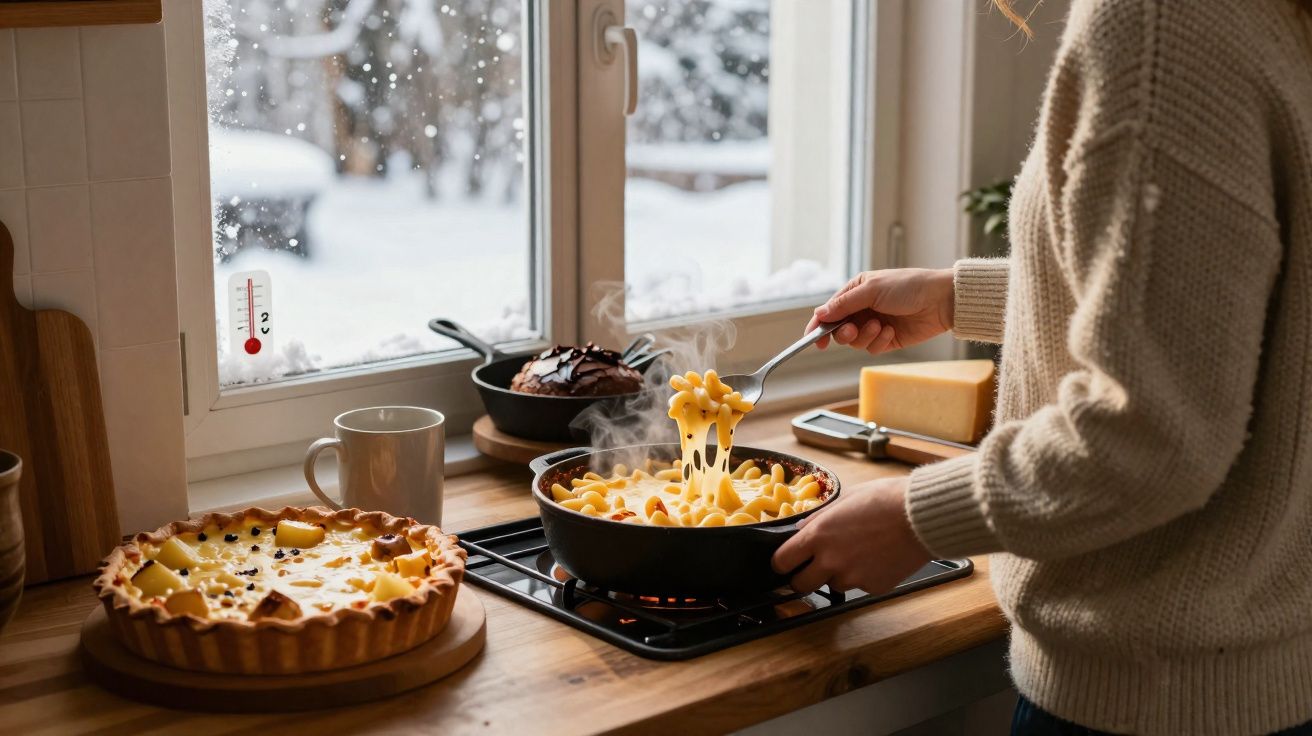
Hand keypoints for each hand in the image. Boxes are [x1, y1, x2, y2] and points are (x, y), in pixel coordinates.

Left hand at [771, 477, 931, 594]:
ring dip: (838, 574)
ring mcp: (852, 577)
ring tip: (858, 553)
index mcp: (818, 535)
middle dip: (803, 577)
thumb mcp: (845, 498)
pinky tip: (877, 557)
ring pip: (833, 585)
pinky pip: (860, 585)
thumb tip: (803, 528)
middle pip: (800, 585)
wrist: (921, 516)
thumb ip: (820, 517)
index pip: (782, 561)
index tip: (786, 561)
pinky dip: (864, 576)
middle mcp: (830, 560)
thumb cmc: (885, 499)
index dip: (782, 562)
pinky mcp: (873, 587)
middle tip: (813, 568)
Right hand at [807, 268, 954, 352]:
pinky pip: (872, 348)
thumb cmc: (908, 287)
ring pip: (855, 341)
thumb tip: (819, 314)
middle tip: (851, 329)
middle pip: (839, 329)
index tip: (813, 340)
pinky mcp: (887, 340)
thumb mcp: (872, 290)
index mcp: (856, 292)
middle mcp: (863, 309)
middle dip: (843, 333)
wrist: (941, 300)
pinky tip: (891, 331)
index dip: (818, 326)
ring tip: (879, 326)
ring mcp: (874, 325)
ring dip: (864, 336)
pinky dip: (879, 341)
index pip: (829, 311)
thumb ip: (844, 304)